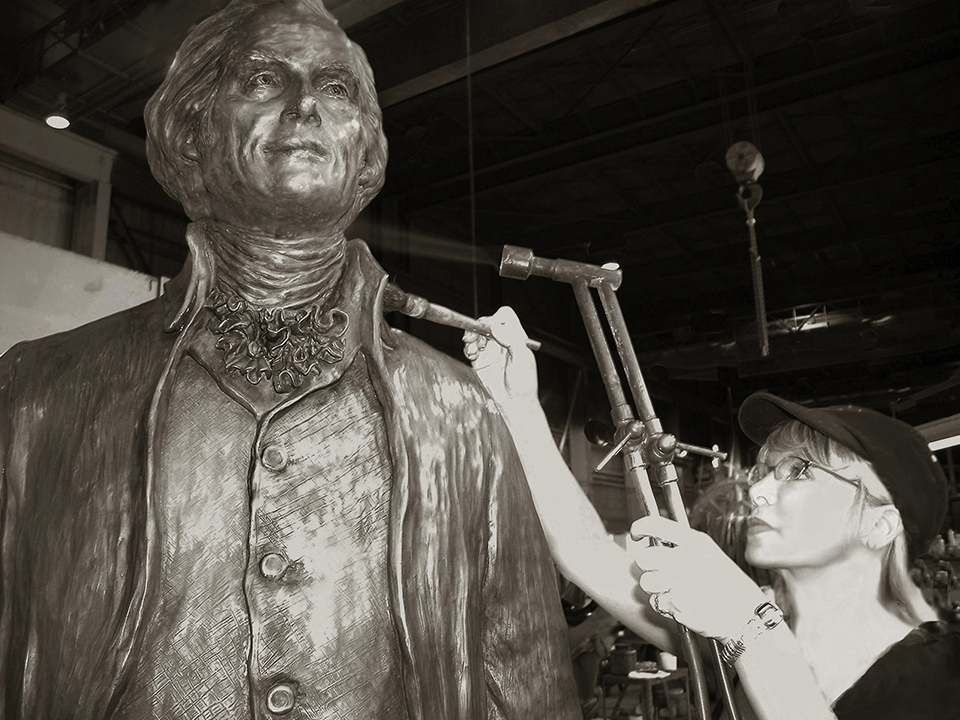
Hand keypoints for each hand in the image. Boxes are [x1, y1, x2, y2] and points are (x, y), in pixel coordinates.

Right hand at [462, 306, 537, 407]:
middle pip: (486, 323)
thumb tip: (495, 327)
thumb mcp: (523, 359)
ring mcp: (490, 350)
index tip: (490, 328)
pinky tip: (472, 355)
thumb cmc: (524, 383)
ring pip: (476, 333)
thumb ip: (511, 340)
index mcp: (516, 337)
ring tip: (472, 347)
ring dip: (471, 336)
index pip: (504, 316)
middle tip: (474, 336)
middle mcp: (502, 341)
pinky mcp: (480, 360)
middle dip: (478, 327)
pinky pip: (470, 348)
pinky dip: (468, 348)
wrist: (514, 403)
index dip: (496, 318)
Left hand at [631, 515, 767, 642]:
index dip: (639, 528)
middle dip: (647, 566)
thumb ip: (683, 546)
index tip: (636, 534)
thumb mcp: (710, 554)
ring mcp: (679, 582)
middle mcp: (684, 559)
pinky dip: (665, 605)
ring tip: (672, 589)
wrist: (747, 616)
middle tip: (659, 571)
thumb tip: (658, 542)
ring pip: (646, 582)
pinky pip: (657, 602)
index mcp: (694, 542)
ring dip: (654, 587)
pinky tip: (681, 603)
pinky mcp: (676, 604)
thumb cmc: (731, 586)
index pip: (655, 525)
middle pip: (644, 558)